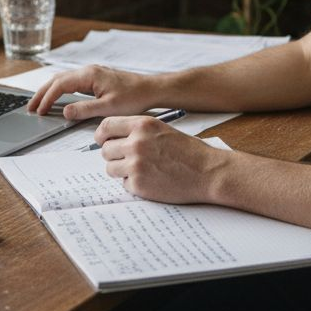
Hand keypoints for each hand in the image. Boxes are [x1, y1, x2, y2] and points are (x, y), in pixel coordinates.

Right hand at [27, 65, 156, 120]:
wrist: (150, 89)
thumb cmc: (134, 97)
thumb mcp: (108, 108)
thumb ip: (84, 110)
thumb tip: (64, 112)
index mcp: (89, 75)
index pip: (59, 85)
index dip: (46, 98)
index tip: (38, 111)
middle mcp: (88, 71)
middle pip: (57, 80)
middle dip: (42, 93)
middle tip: (30, 108)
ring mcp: (92, 73)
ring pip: (63, 79)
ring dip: (49, 91)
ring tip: (38, 103)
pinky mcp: (96, 78)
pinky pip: (71, 82)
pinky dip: (60, 89)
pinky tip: (57, 97)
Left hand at [95, 116, 226, 203]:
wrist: (208, 172)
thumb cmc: (190, 152)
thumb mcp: (163, 130)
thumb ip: (138, 132)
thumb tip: (114, 138)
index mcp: (143, 125)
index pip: (106, 126)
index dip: (102, 135)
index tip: (102, 141)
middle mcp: (136, 143)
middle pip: (106, 150)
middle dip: (114, 156)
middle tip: (128, 160)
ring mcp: (136, 165)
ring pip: (111, 168)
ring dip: (122, 171)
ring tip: (142, 170)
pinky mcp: (139, 184)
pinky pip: (124, 184)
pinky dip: (134, 184)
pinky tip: (151, 180)